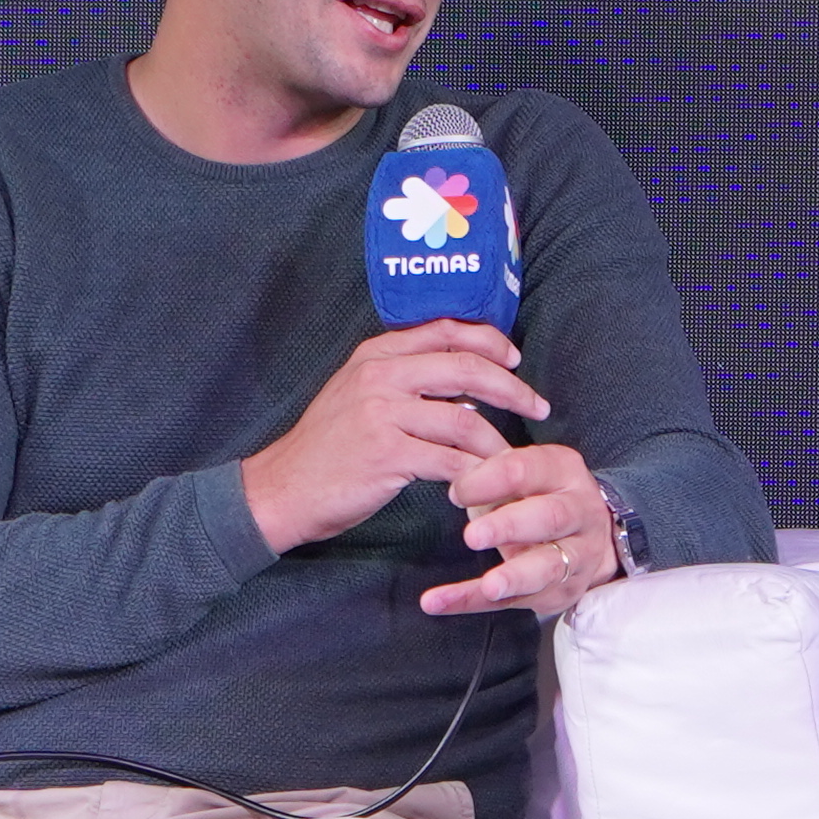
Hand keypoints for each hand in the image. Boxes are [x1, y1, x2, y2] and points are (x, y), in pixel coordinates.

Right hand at [241, 323, 547, 553]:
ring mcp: (382, 414)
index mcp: (376, 354)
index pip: (445, 330)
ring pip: (465, 419)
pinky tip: (481, 483)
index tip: (515, 360)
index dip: (489, 341)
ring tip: (512, 458)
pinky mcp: (387, 454)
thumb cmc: (325, 447)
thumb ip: (402, 377)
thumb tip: (464, 381)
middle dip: (511, 387)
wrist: (281, 488)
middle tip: (537, 406)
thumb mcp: (355, 393)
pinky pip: (450, 460)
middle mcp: (380, 375)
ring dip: (497, 442)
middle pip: (466, 367)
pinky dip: (474, 473)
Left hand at [422, 441, 621, 617]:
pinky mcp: (562, 591)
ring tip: (489, 586)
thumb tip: (454, 482)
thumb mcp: (521, 472)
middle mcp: (579, 512)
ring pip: (550, 567)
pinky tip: (440, 602)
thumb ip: (489, 474)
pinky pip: (518, 600)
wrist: (590, 534)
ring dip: (516, 577)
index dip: (489, 481)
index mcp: (564, 472)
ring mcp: (578, 555)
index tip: (457, 493)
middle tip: (473, 536)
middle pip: (550, 517)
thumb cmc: (539, 495)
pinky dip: (474, 602)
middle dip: (510, 527)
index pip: (526, 470)